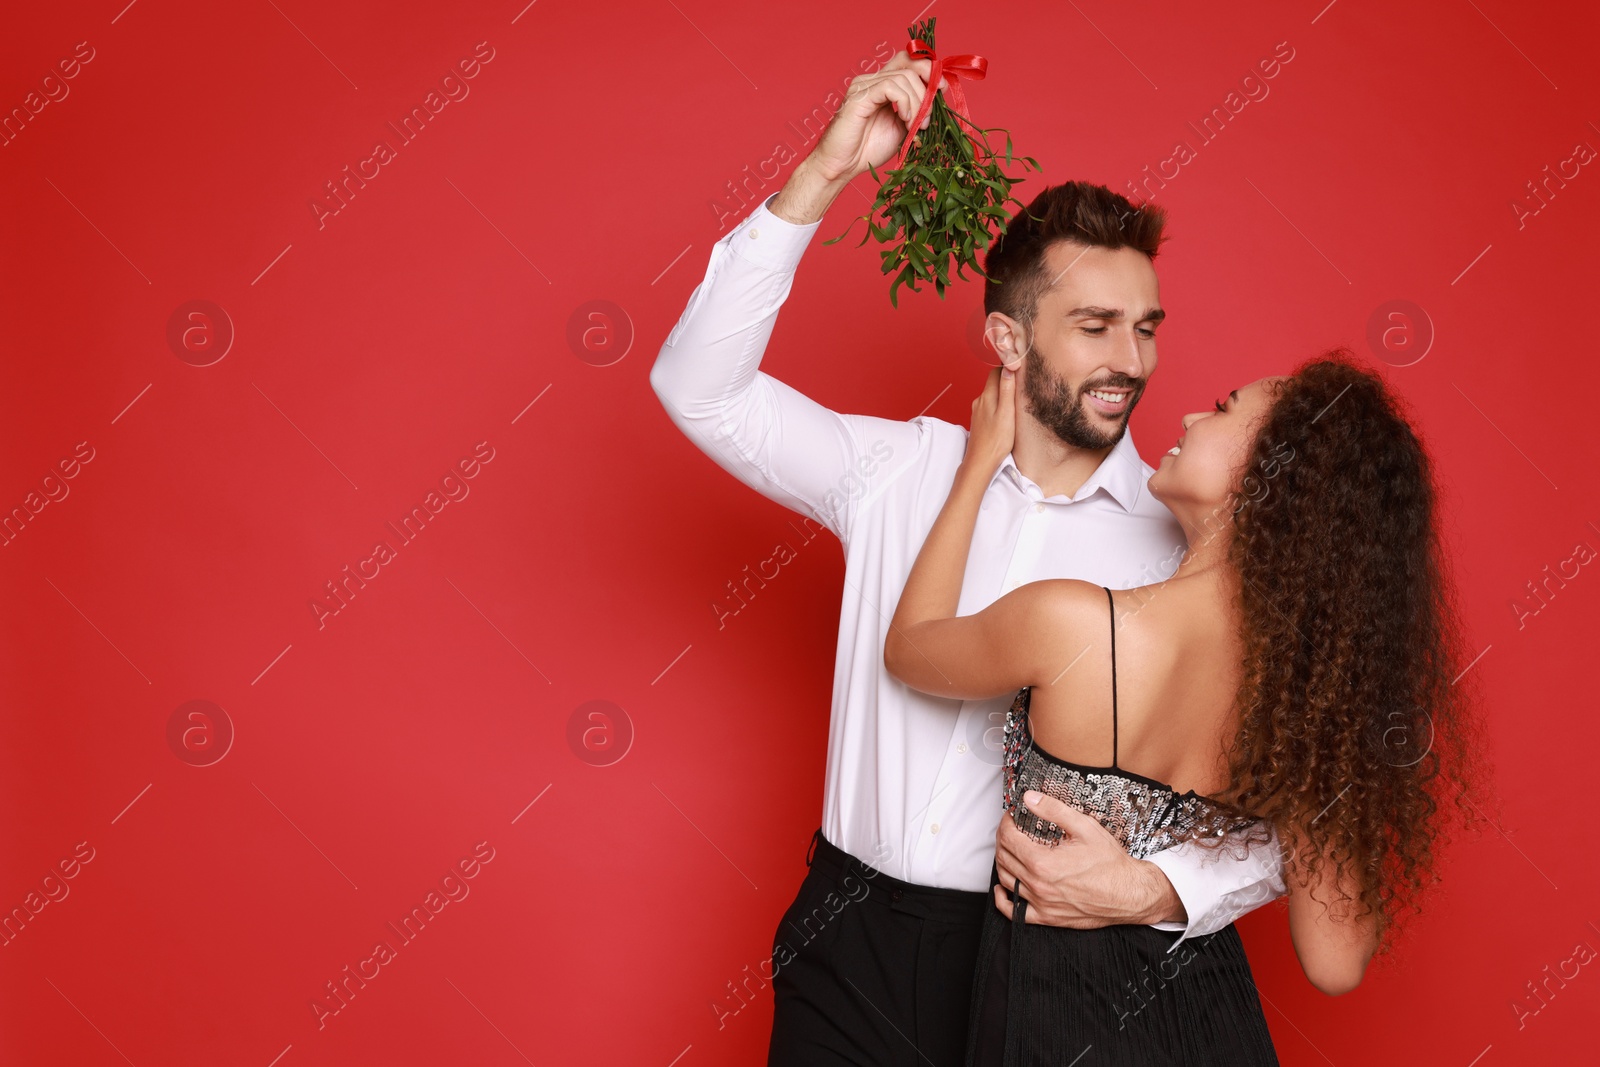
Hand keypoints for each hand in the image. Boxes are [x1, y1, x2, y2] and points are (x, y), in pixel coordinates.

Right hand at [807, 49, 941, 183]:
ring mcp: (864, 85)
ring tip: (914, 126)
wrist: (841, 166)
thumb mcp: (901, 128)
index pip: (909, 61)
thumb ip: (916, 112)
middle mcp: (872, 80)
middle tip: (927, 119)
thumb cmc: (868, 150)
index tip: (942, 89)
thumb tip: (936, 101)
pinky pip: (890, 86)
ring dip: (917, 103)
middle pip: (909, 64)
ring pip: (903, 77)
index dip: (929, 70)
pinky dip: (904, 102)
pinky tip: (904, 120)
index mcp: (882, 85)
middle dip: (927, 90)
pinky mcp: (859, 96)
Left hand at [963, 365, 1014, 473]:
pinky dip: (998, 403)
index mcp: (987, 396)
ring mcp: (978, 411)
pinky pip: (990, 405)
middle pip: (993, 382)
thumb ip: (1007, 390)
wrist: (981, 461)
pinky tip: (1006, 411)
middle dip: (1006, 378)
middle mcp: (980, 401)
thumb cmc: (996, 440)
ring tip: (1016, 396)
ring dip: (1003, 392)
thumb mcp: (1007, 413)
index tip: (1020, 367)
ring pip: (992, 394)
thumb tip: (1008, 368)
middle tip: (1022, 380)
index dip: (1007, 367)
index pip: (996, 372)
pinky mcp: (979, 420)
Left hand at [993, 790, 1184, 927]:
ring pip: (1005, 881)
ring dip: (1003, 861)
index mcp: (1043, 863)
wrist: (1129, 894)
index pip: (1009, 838)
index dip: (1006, 823)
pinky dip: (1003, 899)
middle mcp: (1038, 885)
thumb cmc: (1111, 864)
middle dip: (1003, 838)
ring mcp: (1041, 904)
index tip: (1012, 816)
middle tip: (1011, 829)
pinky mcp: (1047, 918)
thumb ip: (1054, 810)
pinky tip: (1003, 887)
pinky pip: (1014, 912)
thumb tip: (1030, 798)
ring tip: (1011, 849)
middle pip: (1004, 858)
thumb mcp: (1085, 827)